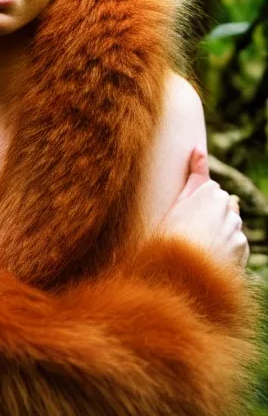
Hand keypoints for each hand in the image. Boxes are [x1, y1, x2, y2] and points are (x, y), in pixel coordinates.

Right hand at [159, 147, 249, 267]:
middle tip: (191, 231)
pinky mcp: (242, 246)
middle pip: (222, 206)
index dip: (197, 204)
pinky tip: (210, 256)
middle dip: (212, 215)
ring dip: (219, 232)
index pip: (210, 190)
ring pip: (229, 224)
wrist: (184, 270)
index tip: (187, 215)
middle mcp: (226, 205)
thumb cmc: (173, 234)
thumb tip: (199, 145)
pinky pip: (235, 244)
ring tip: (199, 246)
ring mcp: (236, 226)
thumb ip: (195, 172)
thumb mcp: (179, 200)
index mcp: (209, 192)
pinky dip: (226, 249)